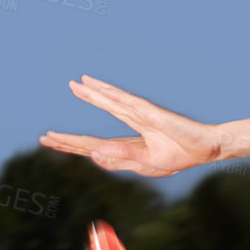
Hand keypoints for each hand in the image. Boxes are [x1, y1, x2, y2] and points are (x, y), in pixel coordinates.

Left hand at [39, 75, 220, 176]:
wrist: (205, 148)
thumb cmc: (179, 156)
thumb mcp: (147, 164)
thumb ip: (121, 159)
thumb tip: (94, 156)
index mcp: (127, 146)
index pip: (93, 145)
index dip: (71, 144)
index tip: (49, 141)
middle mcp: (128, 129)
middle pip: (95, 128)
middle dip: (71, 134)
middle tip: (45, 135)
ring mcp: (139, 118)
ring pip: (109, 104)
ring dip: (91, 95)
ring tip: (74, 85)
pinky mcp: (150, 112)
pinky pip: (126, 101)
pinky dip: (110, 94)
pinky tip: (96, 86)